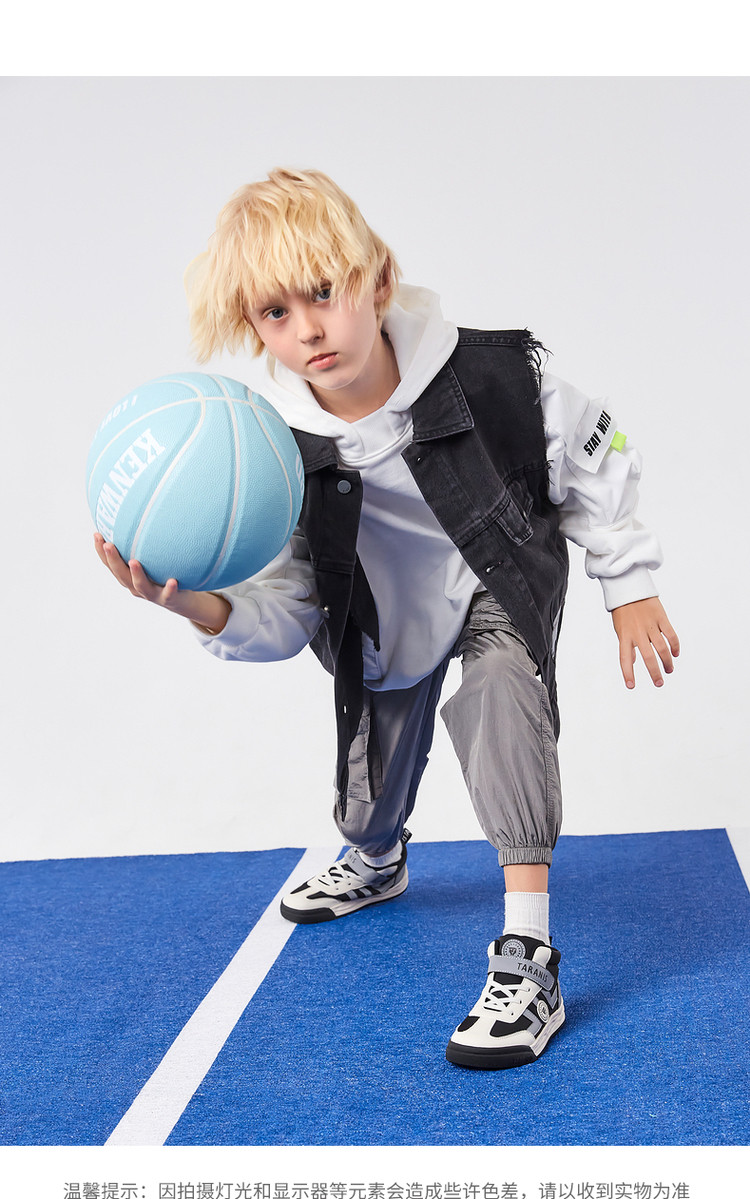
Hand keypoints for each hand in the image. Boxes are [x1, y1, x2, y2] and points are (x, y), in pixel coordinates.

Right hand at [93, 532, 230, 632]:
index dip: (101, 551)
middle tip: (108, 544)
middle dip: (112, 559)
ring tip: (134, 561)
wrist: (182, 600)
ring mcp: (152, 594)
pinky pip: (169, 594)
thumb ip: (143, 543)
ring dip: (136, 574)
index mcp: (129, 576)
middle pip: (121, 575)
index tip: (96, 534)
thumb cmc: (163, 574)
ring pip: (140, 586)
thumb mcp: (151, 559)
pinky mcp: (168, 599)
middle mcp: (136, 586)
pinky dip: (169, 588)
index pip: (111, 564)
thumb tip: (139, 511)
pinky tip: (172, 580)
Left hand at [611, 597, 679, 688]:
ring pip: (662, 648)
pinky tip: (675, 654)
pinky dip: (675, 645)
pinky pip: (671, 634)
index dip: (628, 673)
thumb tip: (633, 660)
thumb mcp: (620, 628)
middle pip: (648, 657)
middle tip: (659, 683)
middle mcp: (637, 631)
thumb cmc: (623, 610)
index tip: (630, 686)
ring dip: (667, 661)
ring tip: (669, 670)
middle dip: (654, 672)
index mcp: (624, 635)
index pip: (625, 659)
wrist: (629, 587)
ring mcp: (650, 625)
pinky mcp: (661, 617)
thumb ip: (627, 645)